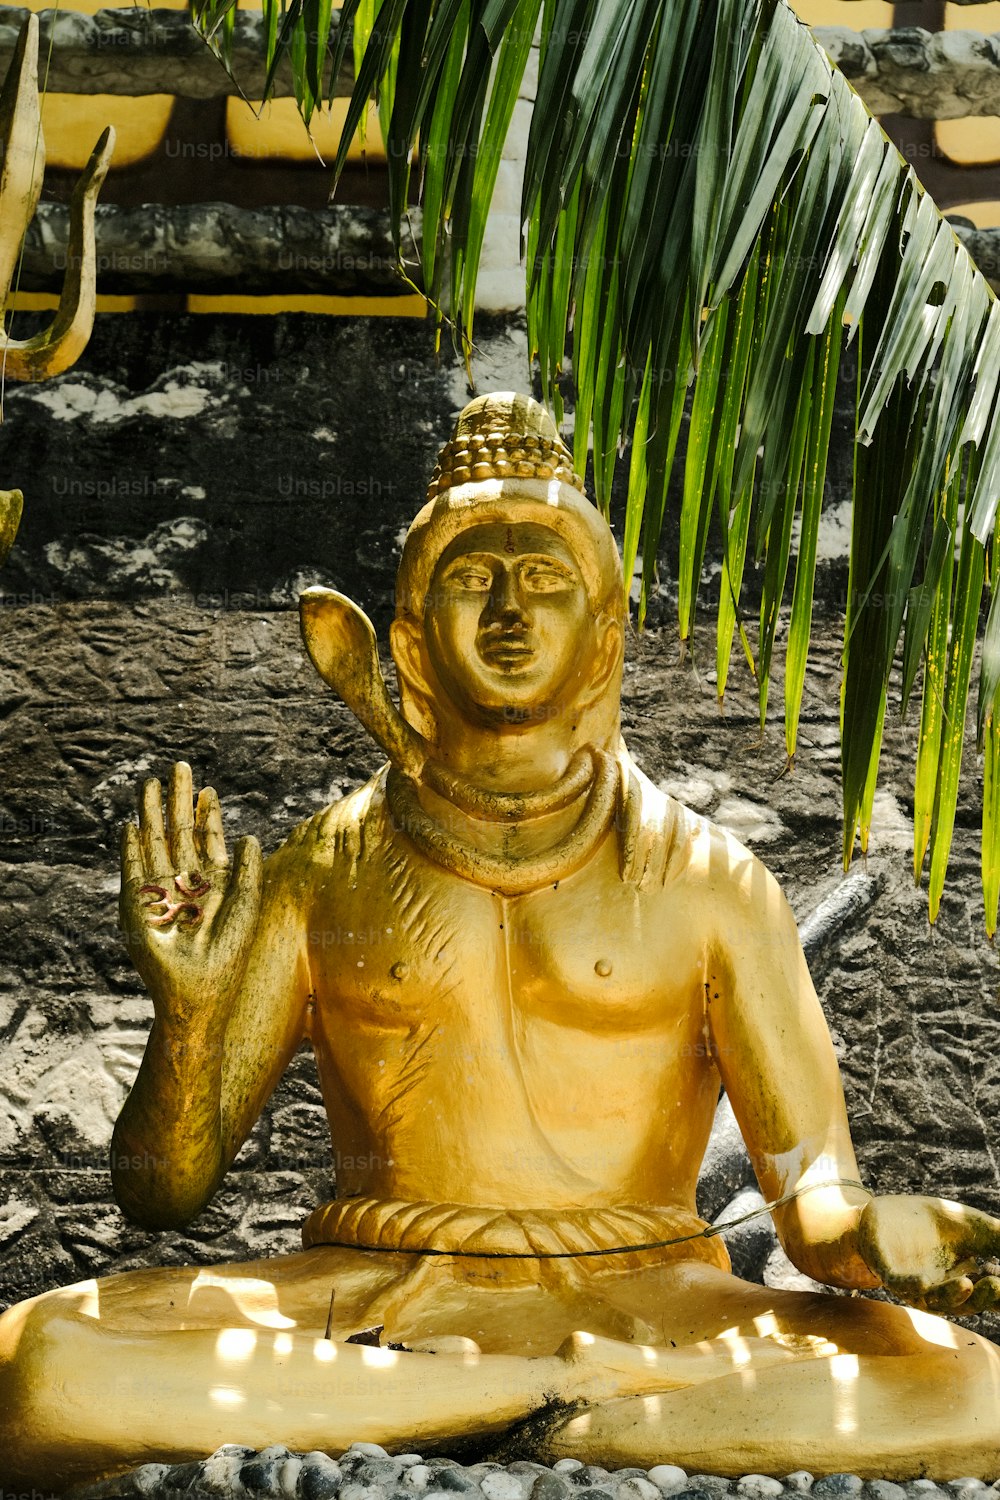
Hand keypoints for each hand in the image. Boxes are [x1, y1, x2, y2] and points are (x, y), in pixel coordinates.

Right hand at [119, 761, 261, 1035]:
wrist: (197, 989)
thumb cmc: (226, 955)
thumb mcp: (244, 908)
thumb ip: (248, 872)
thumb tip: (250, 836)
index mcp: (212, 883)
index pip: (208, 840)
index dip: (208, 815)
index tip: (209, 789)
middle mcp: (185, 883)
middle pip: (179, 833)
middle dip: (179, 801)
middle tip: (179, 767)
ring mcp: (159, 892)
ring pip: (155, 843)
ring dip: (153, 814)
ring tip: (151, 784)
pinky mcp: (137, 906)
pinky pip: (133, 870)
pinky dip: (132, 848)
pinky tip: (133, 826)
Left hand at [858, 1193, 999, 1312]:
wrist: (883, 1216)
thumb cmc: (931, 1224)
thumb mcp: (972, 1226)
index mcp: (965, 1283)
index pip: (990, 1297)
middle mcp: (942, 1292)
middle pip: (966, 1303)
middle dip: (984, 1298)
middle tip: (997, 1285)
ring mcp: (913, 1285)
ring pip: (934, 1300)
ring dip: (951, 1295)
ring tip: (967, 1283)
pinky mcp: (887, 1271)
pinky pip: (898, 1284)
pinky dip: (909, 1286)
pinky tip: (922, 1284)